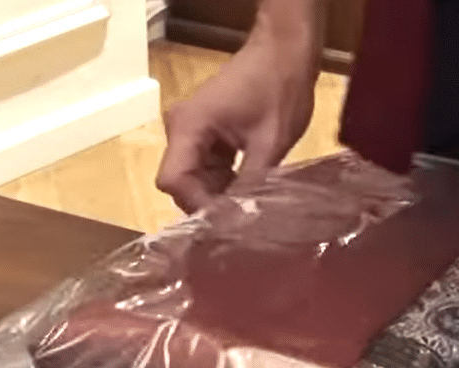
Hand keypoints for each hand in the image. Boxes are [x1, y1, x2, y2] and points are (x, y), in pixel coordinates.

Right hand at [156, 33, 317, 212]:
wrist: (285, 52)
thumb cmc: (279, 89)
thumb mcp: (270, 143)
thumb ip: (251, 183)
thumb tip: (243, 220)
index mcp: (189, 126)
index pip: (173, 180)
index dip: (197, 205)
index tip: (228, 221)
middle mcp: (181, 129)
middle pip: (182, 182)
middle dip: (209, 204)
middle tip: (241, 224)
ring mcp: (192, 131)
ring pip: (195, 178)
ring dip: (219, 195)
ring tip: (249, 212)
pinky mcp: (206, 133)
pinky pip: (207, 168)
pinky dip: (225, 182)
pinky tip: (249, 194)